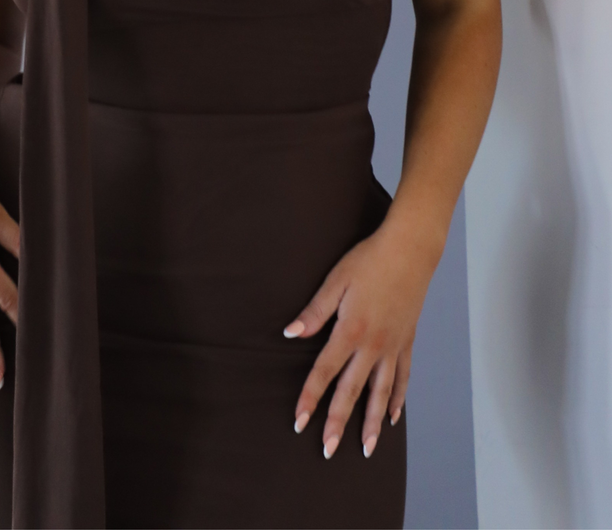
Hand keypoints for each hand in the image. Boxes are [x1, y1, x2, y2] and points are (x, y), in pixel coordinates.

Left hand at [283, 223, 434, 459]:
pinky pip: (403, 378)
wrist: (410, 250)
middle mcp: (373, 345)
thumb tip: (290, 334)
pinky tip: (393, 416)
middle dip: (338, 422)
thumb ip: (314, 312)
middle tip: (328, 450)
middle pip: (352, 391)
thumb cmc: (369, 261)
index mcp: (351, 331)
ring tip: (367, 448)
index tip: (299, 422)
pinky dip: (398, 399)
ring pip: (381, 393)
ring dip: (372, 422)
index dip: (310, 398)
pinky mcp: (407, 342)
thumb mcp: (335, 281)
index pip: (325, 372)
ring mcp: (393, 346)